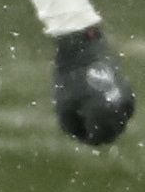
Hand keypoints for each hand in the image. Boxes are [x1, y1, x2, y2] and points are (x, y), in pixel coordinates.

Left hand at [52, 24, 131, 145]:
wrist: (83, 52)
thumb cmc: (69, 80)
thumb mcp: (62, 108)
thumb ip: (72, 127)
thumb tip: (84, 137)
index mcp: (103, 113)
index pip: (98, 139)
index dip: (85, 138)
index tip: (75, 127)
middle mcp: (120, 108)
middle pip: (112, 134)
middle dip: (97, 133)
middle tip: (81, 122)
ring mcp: (127, 99)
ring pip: (120, 124)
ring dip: (106, 124)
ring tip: (88, 111)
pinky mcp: (128, 91)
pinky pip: (124, 112)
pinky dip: (113, 114)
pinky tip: (99, 106)